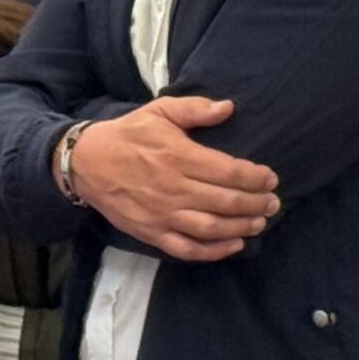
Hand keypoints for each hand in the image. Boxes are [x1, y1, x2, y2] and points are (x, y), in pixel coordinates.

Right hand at [69, 96, 279, 261]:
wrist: (85, 162)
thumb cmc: (127, 135)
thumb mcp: (159, 111)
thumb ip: (195, 109)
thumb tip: (229, 108)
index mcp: (179, 157)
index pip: (230, 171)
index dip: (256, 177)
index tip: (270, 178)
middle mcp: (174, 188)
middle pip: (227, 201)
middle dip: (257, 203)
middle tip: (273, 202)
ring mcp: (162, 215)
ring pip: (212, 228)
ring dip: (242, 227)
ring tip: (260, 222)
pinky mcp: (151, 233)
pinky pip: (188, 248)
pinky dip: (214, 251)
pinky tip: (234, 245)